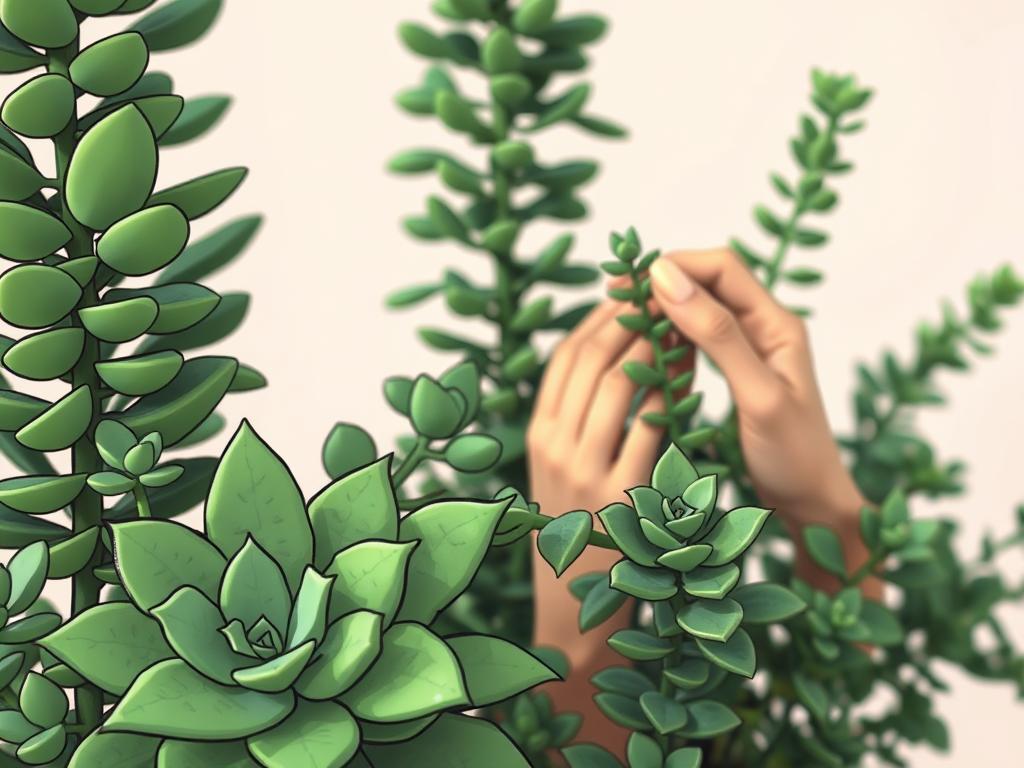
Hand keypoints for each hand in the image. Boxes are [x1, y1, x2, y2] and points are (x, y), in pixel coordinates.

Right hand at [528, 300, 691, 518]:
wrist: (578, 604)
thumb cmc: (581, 527)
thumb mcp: (558, 470)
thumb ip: (573, 421)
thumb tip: (607, 360)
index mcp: (539, 432)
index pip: (565, 356)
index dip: (599, 318)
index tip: (630, 294)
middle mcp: (553, 446)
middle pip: (589, 360)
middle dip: (629, 320)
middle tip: (663, 297)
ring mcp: (583, 471)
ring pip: (616, 385)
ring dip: (651, 348)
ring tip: (681, 326)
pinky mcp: (618, 496)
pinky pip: (648, 430)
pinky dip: (669, 396)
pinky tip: (690, 379)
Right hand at [648, 248, 873, 590]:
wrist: (813, 506)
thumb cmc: (794, 458)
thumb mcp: (757, 396)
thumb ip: (717, 336)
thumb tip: (667, 280)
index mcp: (778, 324)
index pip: (722, 267)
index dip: (674, 266)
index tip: (627, 286)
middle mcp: (767, 327)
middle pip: (710, 280)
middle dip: (663, 283)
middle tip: (616, 302)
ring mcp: (753, 348)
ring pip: (702, 307)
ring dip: (664, 307)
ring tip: (625, 322)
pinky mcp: (738, 370)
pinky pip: (700, 337)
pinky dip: (671, 335)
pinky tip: (648, 348)